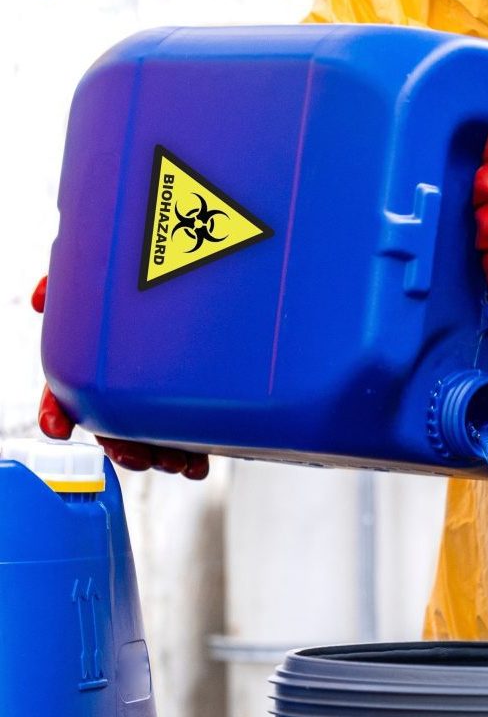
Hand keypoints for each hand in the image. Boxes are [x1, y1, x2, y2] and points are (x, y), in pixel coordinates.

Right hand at [32, 277, 208, 478]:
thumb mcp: (112, 261)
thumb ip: (71, 277)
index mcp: (99, 350)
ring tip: (175, 463)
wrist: (216, 253)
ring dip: (158, 455)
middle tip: (134, 455)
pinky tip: (199, 463)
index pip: (66, 386)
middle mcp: (126, 372)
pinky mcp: (200, 391)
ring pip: (151, 433)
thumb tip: (41, 299)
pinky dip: (195, 452)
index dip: (57, 410)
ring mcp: (162, 384)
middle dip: (119, 445)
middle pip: (111, 420)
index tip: (57, 430)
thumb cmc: (152, 262)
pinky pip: (193, 429)